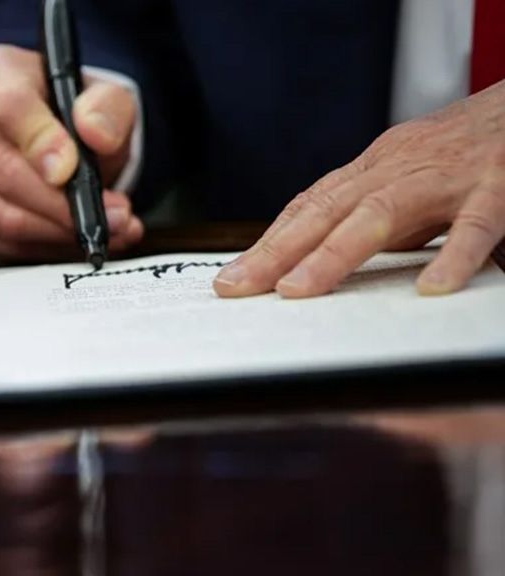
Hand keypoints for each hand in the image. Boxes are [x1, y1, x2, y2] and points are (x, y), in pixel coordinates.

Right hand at [0, 45, 143, 258]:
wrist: (39, 129)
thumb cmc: (65, 107)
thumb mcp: (99, 92)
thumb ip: (107, 107)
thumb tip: (97, 135)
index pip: (7, 107)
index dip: (40, 141)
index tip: (72, 169)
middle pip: (1, 171)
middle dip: (63, 203)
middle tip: (114, 215)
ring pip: (0, 215)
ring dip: (59, 231)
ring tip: (108, 229)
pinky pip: (0, 241)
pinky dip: (45, 246)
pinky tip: (78, 238)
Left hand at [214, 82, 504, 298]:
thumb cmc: (473, 148)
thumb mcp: (412, 178)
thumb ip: (378, 218)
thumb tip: (328, 259)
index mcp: (379, 166)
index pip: (312, 205)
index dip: (270, 242)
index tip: (234, 278)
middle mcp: (401, 166)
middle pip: (327, 210)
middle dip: (277, 251)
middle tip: (239, 287)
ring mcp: (447, 175)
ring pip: (380, 213)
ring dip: (334, 253)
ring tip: (299, 289)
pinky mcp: (499, 184)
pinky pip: (475, 223)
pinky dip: (454, 254)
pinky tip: (432, 286)